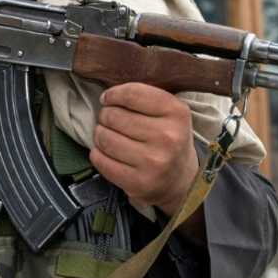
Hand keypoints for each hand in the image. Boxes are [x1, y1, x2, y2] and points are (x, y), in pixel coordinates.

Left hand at [89, 82, 198, 217]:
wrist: (179, 179)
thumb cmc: (168, 137)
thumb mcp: (169, 110)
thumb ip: (143, 96)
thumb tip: (107, 96)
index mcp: (177, 113)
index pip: (132, 94)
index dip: (113, 94)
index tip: (108, 99)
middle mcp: (168, 138)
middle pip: (114, 116)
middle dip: (106, 116)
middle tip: (110, 120)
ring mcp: (154, 163)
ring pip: (104, 138)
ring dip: (100, 134)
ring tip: (107, 135)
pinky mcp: (138, 183)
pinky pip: (101, 160)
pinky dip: (97, 154)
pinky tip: (106, 152)